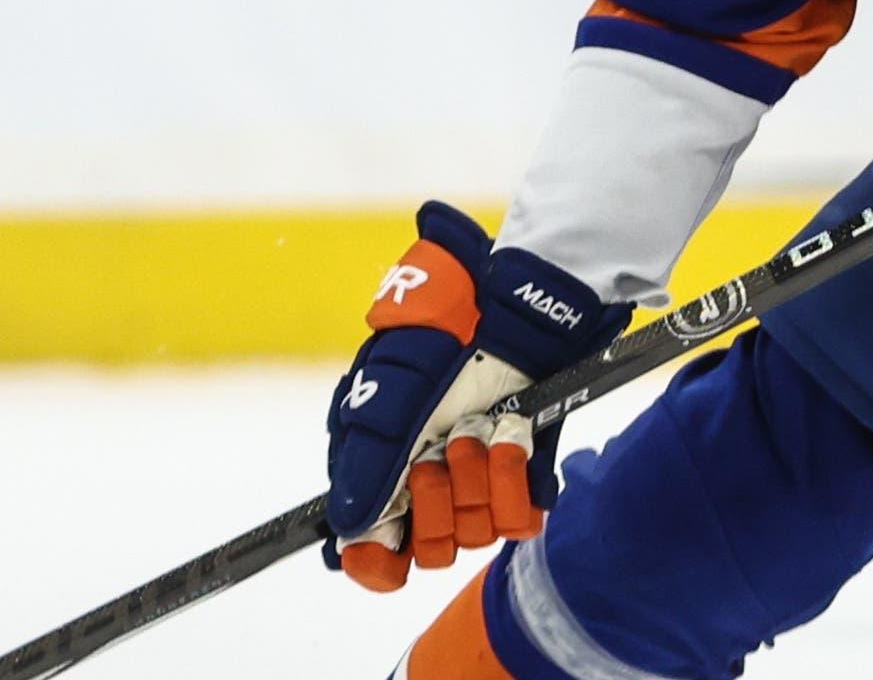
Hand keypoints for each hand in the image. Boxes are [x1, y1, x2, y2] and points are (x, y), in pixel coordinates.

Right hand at [322, 202, 630, 590]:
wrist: (511, 310)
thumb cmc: (441, 341)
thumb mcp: (389, 394)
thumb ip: (368, 467)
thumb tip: (348, 531)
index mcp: (383, 476)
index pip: (373, 555)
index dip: (378, 562)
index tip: (391, 549)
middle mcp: (429, 490)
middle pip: (429, 549)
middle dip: (437, 499)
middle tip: (440, 448)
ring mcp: (478, 488)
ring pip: (476, 534)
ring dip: (478, 475)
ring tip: (480, 426)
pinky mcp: (524, 482)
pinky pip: (520, 521)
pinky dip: (515, 477)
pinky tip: (510, 436)